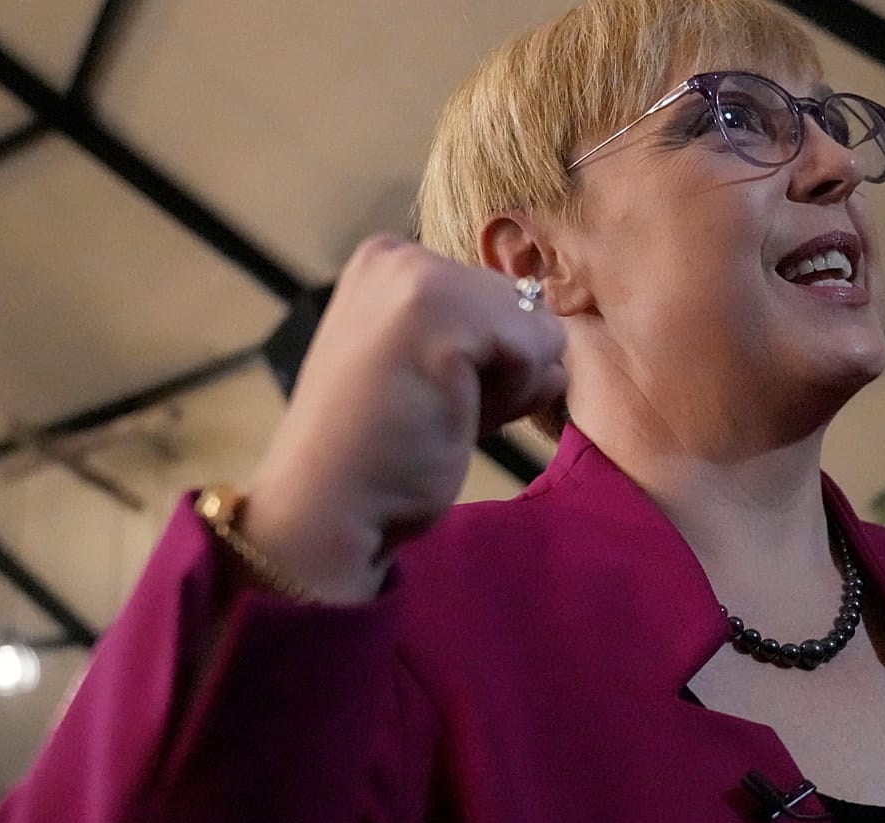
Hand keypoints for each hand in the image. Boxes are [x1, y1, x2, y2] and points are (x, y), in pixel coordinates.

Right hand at [242, 234, 566, 601]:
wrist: (327, 504)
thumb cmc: (383, 454)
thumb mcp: (438, 378)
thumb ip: (494, 351)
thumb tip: (557, 367)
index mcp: (389, 262)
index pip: (499, 298)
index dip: (484, 361)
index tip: (425, 392)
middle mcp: (400, 255)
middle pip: (525, 307)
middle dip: (498, 370)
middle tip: (433, 408)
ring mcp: (417, 276)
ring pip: (539, 326)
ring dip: (508, 386)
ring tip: (440, 411)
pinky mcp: (440, 309)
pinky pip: (537, 349)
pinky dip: (512, 396)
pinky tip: (452, 412)